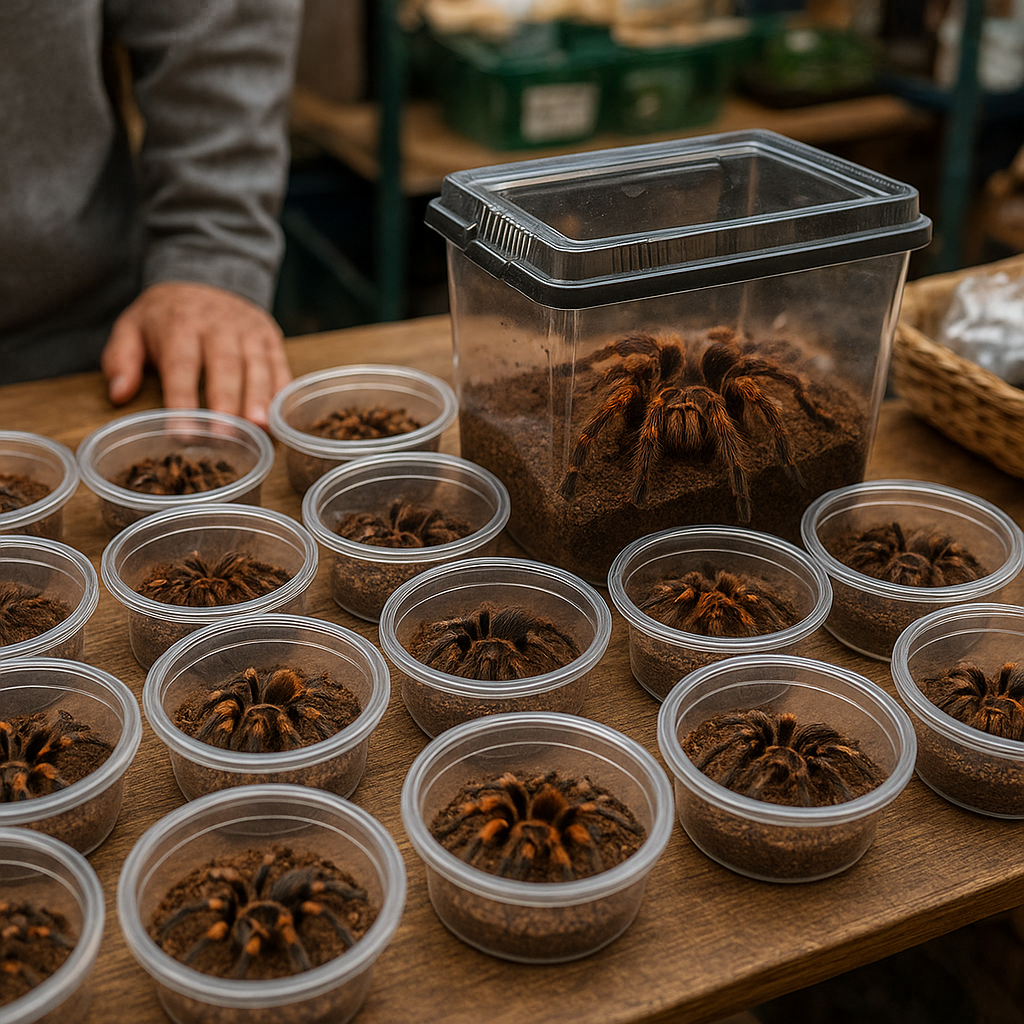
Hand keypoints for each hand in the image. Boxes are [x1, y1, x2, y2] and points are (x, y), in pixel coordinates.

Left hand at [101, 282, 291, 428]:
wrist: (204, 276)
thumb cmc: (165, 317)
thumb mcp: (131, 327)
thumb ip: (121, 359)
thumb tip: (119, 394)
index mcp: (180, 323)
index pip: (181, 366)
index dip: (182, 401)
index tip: (182, 433)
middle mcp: (218, 324)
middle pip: (225, 367)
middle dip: (227, 403)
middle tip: (227, 436)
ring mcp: (249, 329)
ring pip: (257, 367)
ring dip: (260, 399)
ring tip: (260, 430)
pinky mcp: (270, 336)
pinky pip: (279, 365)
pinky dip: (281, 393)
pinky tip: (280, 418)